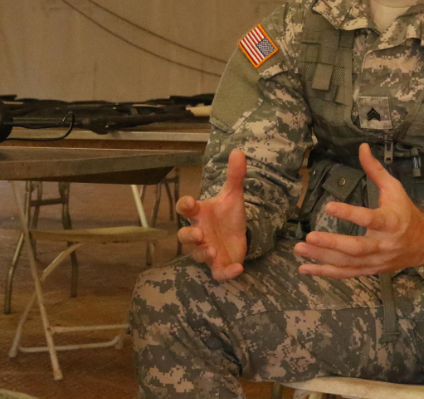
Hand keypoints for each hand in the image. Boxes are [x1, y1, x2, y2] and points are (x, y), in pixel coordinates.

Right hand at [176, 149, 248, 280]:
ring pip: (197, 255)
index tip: (189, 202)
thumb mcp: (233, 195)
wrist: (239, 235)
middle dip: (188, 236)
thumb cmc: (229, 215)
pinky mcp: (219, 265)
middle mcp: (199, 233)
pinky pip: (217, 273)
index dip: (185, 205)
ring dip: (202, 253)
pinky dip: (226, 273)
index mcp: (199, 214)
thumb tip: (239, 151)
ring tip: (213, 250)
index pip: (185, 209)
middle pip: (184, 236)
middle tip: (198, 234)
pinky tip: (238, 269)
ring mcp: (207, 250)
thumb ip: (235, 175)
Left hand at [293, 144, 423, 277]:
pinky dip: (325, 273)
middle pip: (356, 248)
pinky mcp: (369, 270)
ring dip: (322, 258)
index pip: (369, 218)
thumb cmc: (405, 212)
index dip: (349, 213)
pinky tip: (304, 269)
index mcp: (391, 222)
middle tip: (309, 236)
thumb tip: (362, 146)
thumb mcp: (394, 189)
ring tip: (299, 249)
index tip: (328, 206)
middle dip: (332, 243)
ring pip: (348, 263)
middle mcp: (383, 244)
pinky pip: (346, 274)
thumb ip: (375, 171)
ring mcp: (376, 261)